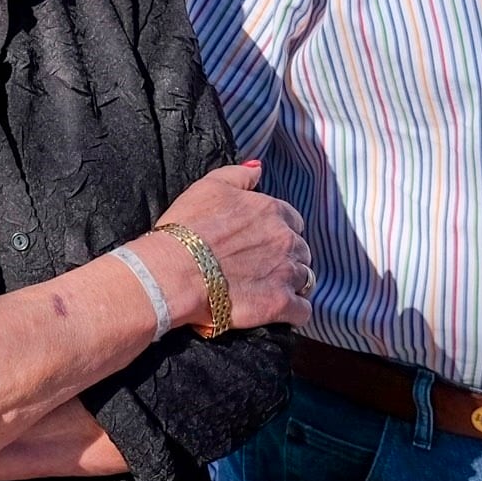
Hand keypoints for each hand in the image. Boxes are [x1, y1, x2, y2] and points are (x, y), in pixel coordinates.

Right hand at [146, 161, 312, 332]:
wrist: (175, 271)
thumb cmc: (187, 227)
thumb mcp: (209, 186)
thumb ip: (239, 174)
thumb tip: (259, 168)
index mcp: (272, 211)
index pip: (293, 221)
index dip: (279, 231)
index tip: (263, 241)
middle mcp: (286, 240)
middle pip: (302, 250)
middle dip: (288, 257)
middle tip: (264, 267)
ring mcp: (286, 273)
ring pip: (306, 279)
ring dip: (292, 283)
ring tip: (270, 289)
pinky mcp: (281, 304)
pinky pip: (303, 311)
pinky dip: (295, 312)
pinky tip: (280, 311)